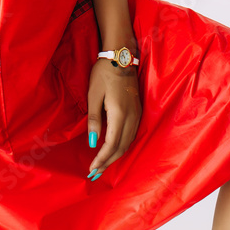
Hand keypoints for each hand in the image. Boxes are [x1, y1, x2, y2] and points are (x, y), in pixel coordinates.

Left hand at [86, 59, 141, 180]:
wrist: (121, 57)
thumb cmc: (104, 73)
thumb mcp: (94, 95)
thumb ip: (94, 120)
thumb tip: (93, 143)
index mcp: (119, 113)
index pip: (111, 144)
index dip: (102, 159)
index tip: (91, 169)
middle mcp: (131, 117)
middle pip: (121, 147)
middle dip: (108, 162)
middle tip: (95, 173)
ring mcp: (137, 114)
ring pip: (128, 143)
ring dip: (115, 156)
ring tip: (103, 166)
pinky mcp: (138, 111)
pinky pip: (132, 135)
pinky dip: (122, 146)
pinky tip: (114, 150)